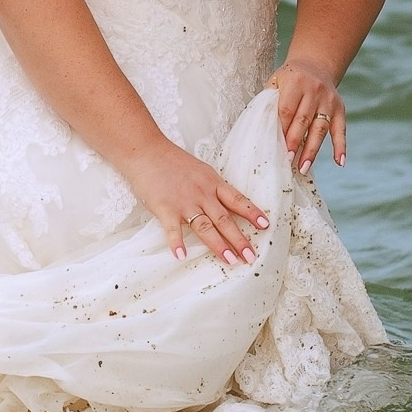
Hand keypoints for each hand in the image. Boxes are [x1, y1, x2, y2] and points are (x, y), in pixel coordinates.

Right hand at [125, 137, 269, 265]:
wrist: (146, 151)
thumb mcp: (200, 170)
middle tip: (251, 256)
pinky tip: (182, 256)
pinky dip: (177, 243)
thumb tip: (226, 203)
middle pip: (224, 219)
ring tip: (230, 260)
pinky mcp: (165, 208)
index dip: (252, 213)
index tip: (265, 225)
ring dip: (218, 245)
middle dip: (239, 239)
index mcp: (212, 183)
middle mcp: (202, 194)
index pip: (237, 200)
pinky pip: (173, 229)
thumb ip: (211, 187)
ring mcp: (184, 202)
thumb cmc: (171, 160)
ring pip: (205, 226)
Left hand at [270, 56, 347, 172]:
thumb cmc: (288, 80)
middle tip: (287, 161)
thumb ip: (269, 102)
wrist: (315, 65)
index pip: (287, 109)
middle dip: (295, 142)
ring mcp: (328, 100)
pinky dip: (341, 146)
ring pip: (320, 128)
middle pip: (303, 120)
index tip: (275, 147)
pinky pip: (340, 130)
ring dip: (312, 150)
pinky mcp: (340, 109)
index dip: (282, 129)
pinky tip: (339, 162)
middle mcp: (314, 90)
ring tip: (304, 168)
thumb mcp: (276, 82)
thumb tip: (260, 131)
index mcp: (295, 82)